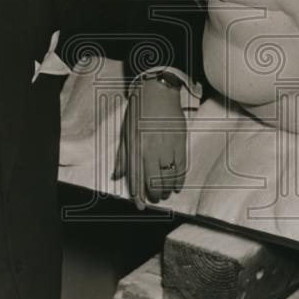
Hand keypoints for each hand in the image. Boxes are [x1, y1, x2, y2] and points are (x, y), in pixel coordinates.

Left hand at [112, 77, 187, 207]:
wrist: (158, 92)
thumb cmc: (138, 111)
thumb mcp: (126, 133)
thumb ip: (123, 157)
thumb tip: (117, 176)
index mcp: (135, 147)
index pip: (136, 178)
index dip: (138, 194)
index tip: (140, 206)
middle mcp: (151, 149)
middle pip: (154, 180)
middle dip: (154, 194)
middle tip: (155, 199)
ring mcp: (167, 146)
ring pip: (169, 176)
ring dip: (167, 189)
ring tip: (165, 193)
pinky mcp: (180, 142)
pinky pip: (181, 166)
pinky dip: (180, 179)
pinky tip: (177, 185)